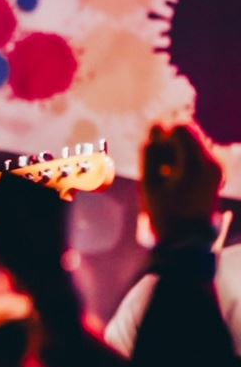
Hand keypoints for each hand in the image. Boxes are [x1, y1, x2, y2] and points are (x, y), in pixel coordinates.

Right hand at [142, 123, 222, 242]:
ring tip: (165, 172)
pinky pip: (197, 151)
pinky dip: (183, 156)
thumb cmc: (165, 213)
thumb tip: (156, 125)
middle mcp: (212, 163)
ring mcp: (217, 167)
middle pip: (189, 131)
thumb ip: (150, 150)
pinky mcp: (217, 172)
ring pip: (193, 140)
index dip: (163, 133)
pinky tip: (174, 176)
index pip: (181, 127)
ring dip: (176, 148)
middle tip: (158, 163)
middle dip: (170, 140)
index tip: (154, 152)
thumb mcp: (148, 182)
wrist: (188, 241)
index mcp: (196, 165)